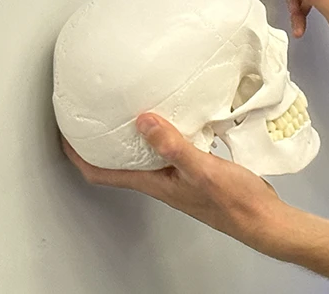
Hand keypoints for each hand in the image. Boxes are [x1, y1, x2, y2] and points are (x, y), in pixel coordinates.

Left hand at [61, 114, 287, 251]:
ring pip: (144, 155)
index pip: (102, 174)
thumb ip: (172, 145)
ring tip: (127, 110)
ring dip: (132, 136)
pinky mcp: (195, 170)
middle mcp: (161, 181)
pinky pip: (168, 149)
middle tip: (91, 116)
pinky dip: (163, 133)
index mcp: (155, 183)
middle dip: (100, 142)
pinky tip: (175, 117)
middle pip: (118, 164)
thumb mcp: (201, 169)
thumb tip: (143, 121)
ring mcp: (178, 177)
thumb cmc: (235, 203)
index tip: (65, 134)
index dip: (79, 156)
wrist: (264, 218)